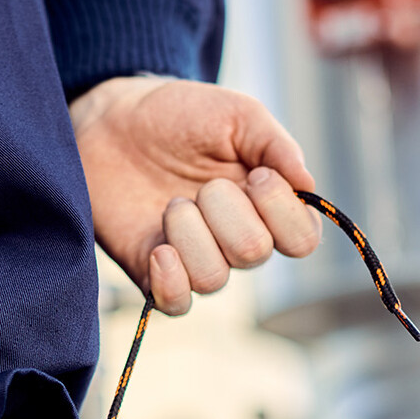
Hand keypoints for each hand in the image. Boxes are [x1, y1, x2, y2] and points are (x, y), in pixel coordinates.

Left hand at [70, 76, 320, 314]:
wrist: (112, 123)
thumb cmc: (178, 116)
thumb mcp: (235, 114)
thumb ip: (275, 144)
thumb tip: (307, 185)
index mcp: (267, 206)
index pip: (302, 239)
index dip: (282, 212)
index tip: (255, 175)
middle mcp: (237, 240)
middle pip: (254, 253)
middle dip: (225, 210)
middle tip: (203, 184)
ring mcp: (197, 259)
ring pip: (213, 278)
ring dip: (189, 233)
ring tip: (172, 204)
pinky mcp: (155, 273)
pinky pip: (178, 304)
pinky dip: (171, 281)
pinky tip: (159, 249)